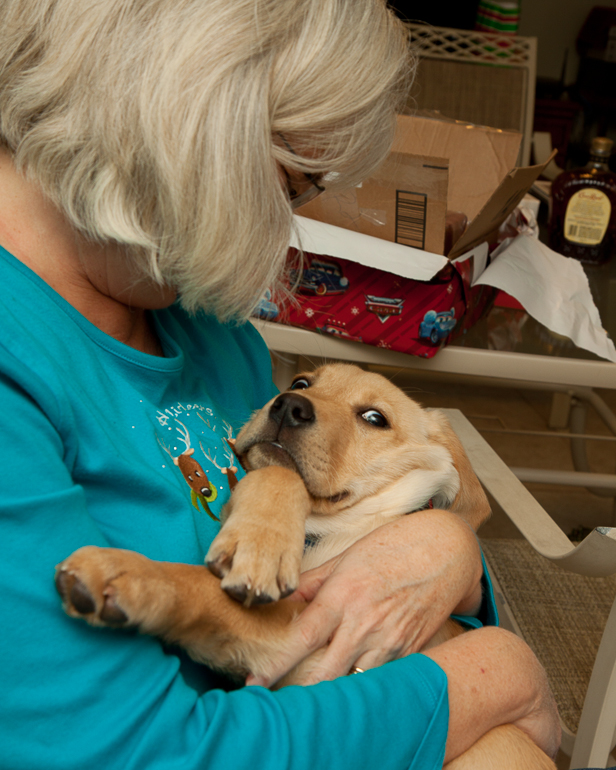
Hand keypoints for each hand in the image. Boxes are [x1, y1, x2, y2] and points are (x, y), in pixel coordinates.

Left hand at [246, 509, 482, 686]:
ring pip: (354, 682)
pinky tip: (351, 684)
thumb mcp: (347, 557)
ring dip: (332, 690)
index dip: (275, 664)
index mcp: (343, 595)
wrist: (446, 550)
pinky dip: (364, 684)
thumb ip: (313, 582)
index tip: (254, 682)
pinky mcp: (410, 651)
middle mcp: (364, 623)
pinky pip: (381, 678)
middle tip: (278, 699)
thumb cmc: (392, 547)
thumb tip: (282, 597)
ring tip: (312, 697)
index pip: (301, 638)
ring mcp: (390, 641)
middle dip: (300, 690)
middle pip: (325, 672)